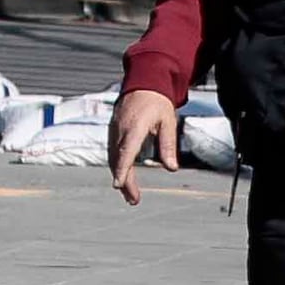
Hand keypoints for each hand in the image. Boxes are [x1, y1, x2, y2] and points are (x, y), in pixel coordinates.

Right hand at [108, 86, 182, 204]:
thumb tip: (171, 168)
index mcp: (134, 127)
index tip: (118, 184)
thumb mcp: (169, 122)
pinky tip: (125, 178)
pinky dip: (118, 167)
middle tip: (133, 200)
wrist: (143, 84)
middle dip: (124, 182)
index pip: (126, 152)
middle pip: (118, 160)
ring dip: (121, 177)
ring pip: (114, 158)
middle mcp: (120, 130)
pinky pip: (113, 153)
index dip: (122, 170)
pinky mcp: (113, 132)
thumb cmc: (157, 102)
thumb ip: (168, 145)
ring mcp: (114, 131)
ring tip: (130, 195)